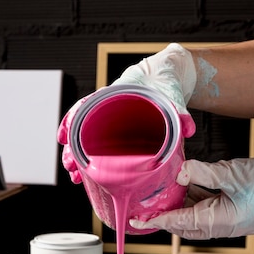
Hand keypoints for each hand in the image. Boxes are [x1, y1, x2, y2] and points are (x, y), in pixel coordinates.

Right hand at [58, 43, 196, 183]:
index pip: (84, 106)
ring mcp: (111, 120)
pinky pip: (99, 144)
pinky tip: (83, 171)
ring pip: (87, 139)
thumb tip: (189, 130)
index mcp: (115, 94)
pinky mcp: (118, 131)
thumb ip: (179, 112)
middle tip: (71, 167)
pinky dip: (90, 156)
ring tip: (75, 176)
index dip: (70, 122)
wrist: (168, 76)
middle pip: (81, 127)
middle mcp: (107, 107)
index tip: (64, 139)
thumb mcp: (171, 95)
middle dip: (73, 150)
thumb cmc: (165, 83)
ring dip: (78, 158)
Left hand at [129, 158, 253, 238]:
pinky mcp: (230, 208)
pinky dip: (191, 195)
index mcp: (218, 222)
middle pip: (181, 223)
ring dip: (176, 203)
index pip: (177, 223)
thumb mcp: (233, 175)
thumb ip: (204, 173)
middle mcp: (219, 224)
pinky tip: (182, 183)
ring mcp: (225, 217)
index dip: (155, 221)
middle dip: (162, 215)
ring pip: (192, 213)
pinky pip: (204, 204)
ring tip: (158, 191)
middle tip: (143, 204)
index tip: (136, 220)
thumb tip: (179, 172)